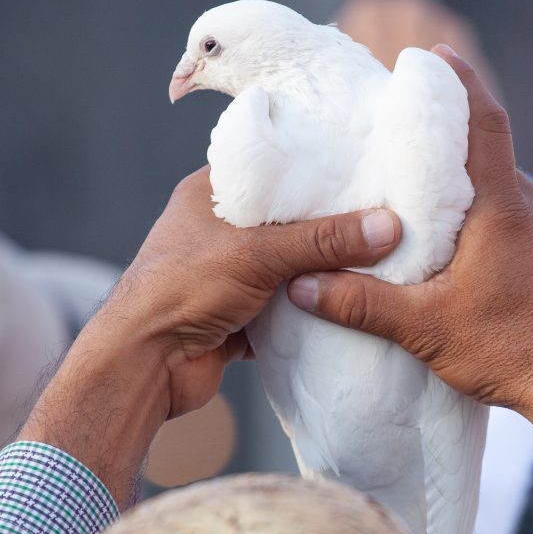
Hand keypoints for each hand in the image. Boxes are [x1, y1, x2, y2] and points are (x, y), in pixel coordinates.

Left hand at [20, 168, 400, 504]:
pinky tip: (352, 306)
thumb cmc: (184, 288)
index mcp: (209, 194)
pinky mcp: (238, 319)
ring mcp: (228, 277)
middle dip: (330, 226)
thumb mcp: (258, 252)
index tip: (363, 168)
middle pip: (287, 222)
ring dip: (324, 273)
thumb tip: (389, 226)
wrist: (143, 366)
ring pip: (289, 269)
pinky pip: (286, 310)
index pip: (269, 168)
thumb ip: (324, 240)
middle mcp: (218, 231)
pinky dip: (312, 312)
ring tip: (380, 259)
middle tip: (383, 215)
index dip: (313, 167)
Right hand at [286, 45, 532, 493]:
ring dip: (476, 199)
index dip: (460, 83)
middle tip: (409, 156)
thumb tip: (303, 288)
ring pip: (511, 197)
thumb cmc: (512, 353)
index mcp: (504, 208)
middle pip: (491, 160)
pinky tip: (477, 260)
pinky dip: (501, 227)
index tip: (435, 57)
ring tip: (434, 217)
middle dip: (452, 154)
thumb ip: (361, 305)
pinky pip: (530, 225)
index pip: (485, 122)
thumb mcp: (426, 329)